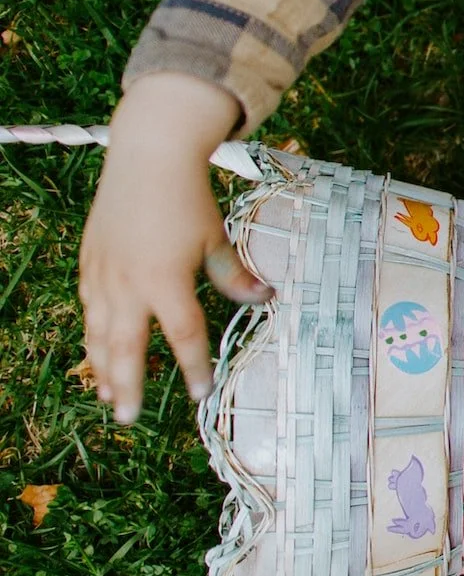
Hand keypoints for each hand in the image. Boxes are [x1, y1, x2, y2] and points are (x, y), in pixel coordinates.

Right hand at [78, 73, 264, 421]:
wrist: (148, 156)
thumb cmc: (187, 197)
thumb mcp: (216, 236)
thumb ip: (233, 275)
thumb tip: (263, 299)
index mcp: (165, 281)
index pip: (183, 336)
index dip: (192, 367)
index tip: (199, 392)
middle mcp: (128, 284)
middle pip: (126, 349)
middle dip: (127, 387)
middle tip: (128, 419)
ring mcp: (103, 275)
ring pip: (99, 334)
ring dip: (103, 368)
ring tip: (108, 396)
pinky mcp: (89, 263)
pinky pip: (88, 310)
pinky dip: (92, 335)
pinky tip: (96, 351)